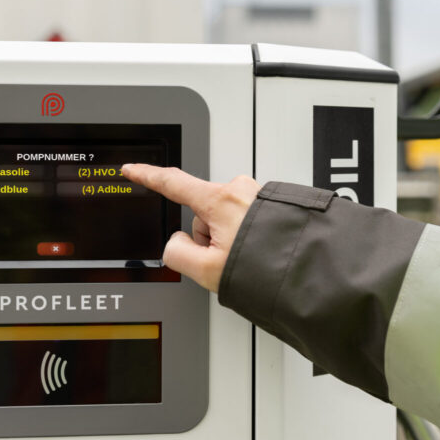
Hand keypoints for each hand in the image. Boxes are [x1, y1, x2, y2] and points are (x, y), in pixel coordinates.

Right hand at [121, 165, 259, 291]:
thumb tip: (177, 244)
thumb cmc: (267, 266)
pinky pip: (245, 218)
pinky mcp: (271, 203)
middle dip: (208, 236)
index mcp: (219, 200)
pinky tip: (259, 252)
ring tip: (249, 257)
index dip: (147, 176)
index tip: (133, 169)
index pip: (172, 183)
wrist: (307, 268)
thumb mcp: (208, 270)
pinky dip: (247, 235)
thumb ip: (178, 254)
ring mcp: (257, 195)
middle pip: (202, 212)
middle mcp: (239, 190)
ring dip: (230, 238)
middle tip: (226, 259)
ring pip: (224, 217)